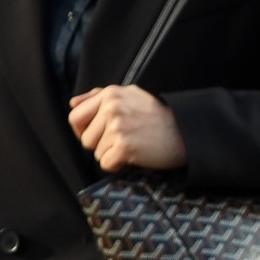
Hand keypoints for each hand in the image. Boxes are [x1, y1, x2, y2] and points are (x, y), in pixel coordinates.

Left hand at [69, 84, 186, 171]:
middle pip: (85, 139)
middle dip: (100, 145)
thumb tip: (73, 103)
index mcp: (110, 94)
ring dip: (112, 155)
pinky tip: (134, 156)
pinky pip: (106, 164)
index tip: (99, 135)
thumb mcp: (130, 95)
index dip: (83, 131)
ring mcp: (118, 126)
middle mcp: (111, 107)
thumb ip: (98, 97)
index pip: (75, 117)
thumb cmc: (157, 116)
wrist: (186, 131)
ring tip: (133, 145)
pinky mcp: (125, 145)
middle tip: (123, 140)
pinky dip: (118, 165)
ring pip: (96, 153)